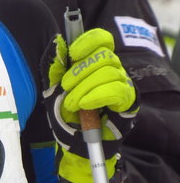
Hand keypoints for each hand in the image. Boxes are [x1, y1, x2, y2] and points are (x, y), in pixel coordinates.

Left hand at [42, 29, 138, 182]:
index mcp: (95, 62)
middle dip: (79, 71)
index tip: (72, 53)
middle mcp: (112, 69)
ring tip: (72, 103)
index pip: (102, 39)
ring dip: (85, 87)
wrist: (76, 143)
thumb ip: (55, 66)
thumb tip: (57, 42)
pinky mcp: (128, 102)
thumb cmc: (66, 113)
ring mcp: (123, 84)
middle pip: (104, 56)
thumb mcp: (54, 88)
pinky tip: (86, 105)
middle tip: (64, 88)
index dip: (88, 41)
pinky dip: (98, 95)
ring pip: (109, 72)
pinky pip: (118, 90)